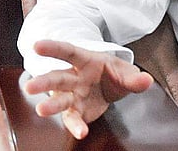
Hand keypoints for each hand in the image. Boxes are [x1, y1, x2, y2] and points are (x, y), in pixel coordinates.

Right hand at [24, 39, 153, 138]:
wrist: (113, 85)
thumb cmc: (114, 73)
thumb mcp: (125, 71)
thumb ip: (134, 78)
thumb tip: (147, 80)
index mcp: (85, 60)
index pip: (68, 52)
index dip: (53, 48)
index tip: (36, 45)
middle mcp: (74, 77)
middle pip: (57, 77)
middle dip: (44, 82)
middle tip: (30, 86)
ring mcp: (72, 95)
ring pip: (59, 99)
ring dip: (50, 105)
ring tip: (41, 109)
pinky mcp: (76, 111)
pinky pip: (73, 118)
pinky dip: (76, 125)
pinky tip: (81, 132)